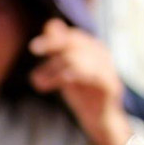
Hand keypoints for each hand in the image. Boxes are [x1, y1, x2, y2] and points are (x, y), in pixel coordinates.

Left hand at [27, 19, 131, 144]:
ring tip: (37, 81)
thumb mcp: (66, 69)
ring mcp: (108, 69)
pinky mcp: (110, 85)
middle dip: (51, 44)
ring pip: (76, 58)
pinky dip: (69, 75)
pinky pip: (89, 75)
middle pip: (74, 42)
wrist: (101, 120)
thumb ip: (59, 49)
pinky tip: (59, 81)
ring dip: (53, 68)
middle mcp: (102, 55)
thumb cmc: (82, 93)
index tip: (34, 48)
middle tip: (33, 50)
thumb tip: (51, 24)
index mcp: (93, 48)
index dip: (52, 38)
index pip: (71, 36)